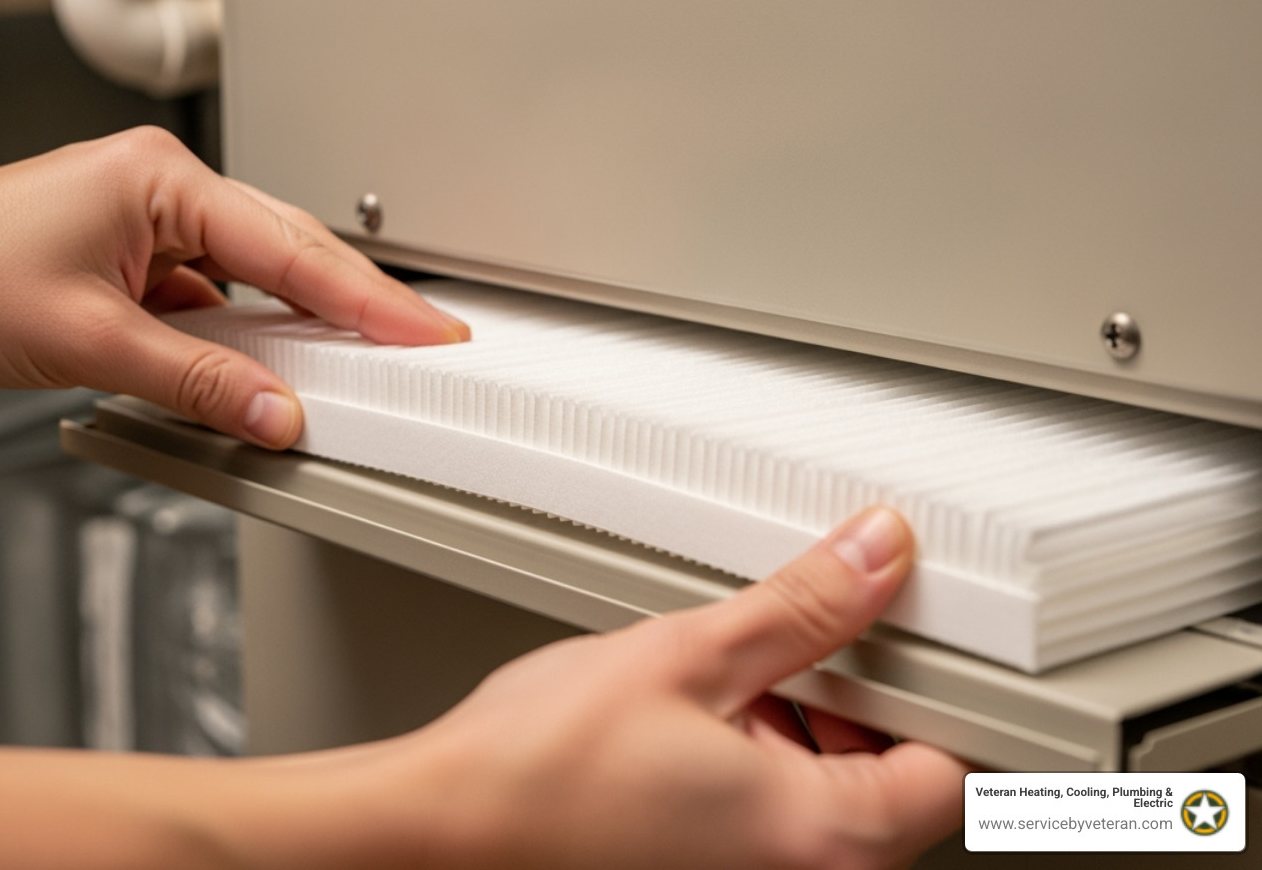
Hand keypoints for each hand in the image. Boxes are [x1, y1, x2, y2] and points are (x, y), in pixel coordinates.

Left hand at [0, 128, 466, 446]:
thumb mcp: (93, 343)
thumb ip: (201, 381)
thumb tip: (277, 413)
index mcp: (161, 180)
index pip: (292, 249)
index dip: (367, 300)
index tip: (424, 331)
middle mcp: (158, 190)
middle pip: (284, 250)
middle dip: (350, 303)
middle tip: (415, 346)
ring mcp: (142, 223)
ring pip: (249, 275)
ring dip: (292, 323)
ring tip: (350, 369)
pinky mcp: (125, 258)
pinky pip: (207, 297)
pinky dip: (236, 337)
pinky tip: (257, 371)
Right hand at [389, 506, 966, 869]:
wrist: (446, 822)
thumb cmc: (541, 765)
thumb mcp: (688, 654)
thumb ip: (802, 608)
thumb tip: (875, 559)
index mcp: (816, 838)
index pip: (952, 776)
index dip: (940, 694)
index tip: (912, 638)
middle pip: (895, 788)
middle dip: (861, 704)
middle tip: (810, 639)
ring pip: (836, 801)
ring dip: (810, 730)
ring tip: (738, 674)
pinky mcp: (711, 869)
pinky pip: (780, 819)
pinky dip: (767, 761)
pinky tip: (708, 712)